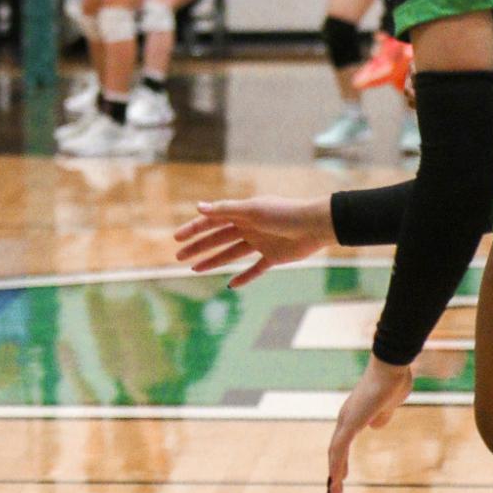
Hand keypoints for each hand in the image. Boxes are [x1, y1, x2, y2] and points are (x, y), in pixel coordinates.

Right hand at [173, 195, 333, 287]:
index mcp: (241, 213)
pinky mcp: (273, 257)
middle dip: (198, 247)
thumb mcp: (252, 210)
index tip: (177, 238)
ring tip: (195, 269)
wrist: (315, 225)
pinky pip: (255, 269)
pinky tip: (231, 285)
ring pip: (231, 254)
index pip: (211, 221)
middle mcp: (248, 227)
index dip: (194, 229)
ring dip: (213, 261)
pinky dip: (243, 277)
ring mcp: (260, 243)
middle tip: (179, 256)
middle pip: (217, 239)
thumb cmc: (284, 213)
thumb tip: (198, 207)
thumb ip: (225, 210)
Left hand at [327, 357, 413, 492]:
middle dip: (335, 472)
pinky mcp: (351, 421)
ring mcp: (347, 419)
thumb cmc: (392, 381)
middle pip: (336, 449)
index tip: (341, 477)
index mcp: (355, 416)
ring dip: (334, 474)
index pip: (343, 443)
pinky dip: (336, 464)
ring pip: (335, 451)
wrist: (392, 366)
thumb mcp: (388, 405)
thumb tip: (375, 427)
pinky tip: (336, 478)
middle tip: (334, 492)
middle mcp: (346, 417)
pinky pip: (340, 447)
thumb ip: (381, 416)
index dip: (341, 461)